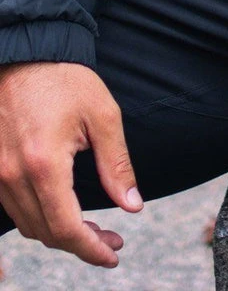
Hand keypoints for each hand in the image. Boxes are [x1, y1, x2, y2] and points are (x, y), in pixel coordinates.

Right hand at [0, 61, 142, 266]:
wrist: (23, 55)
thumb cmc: (65, 80)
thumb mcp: (102, 116)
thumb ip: (117, 164)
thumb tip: (133, 205)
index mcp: (43, 165)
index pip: (65, 228)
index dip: (91, 249)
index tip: (114, 254)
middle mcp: (12, 176)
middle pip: (45, 234)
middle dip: (81, 244)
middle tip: (113, 240)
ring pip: (28, 225)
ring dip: (60, 234)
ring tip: (94, 230)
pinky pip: (14, 208)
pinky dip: (40, 218)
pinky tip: (64, 211)